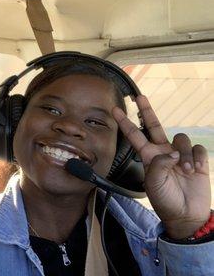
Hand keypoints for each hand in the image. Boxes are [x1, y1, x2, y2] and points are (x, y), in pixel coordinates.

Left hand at [112, 95, 210, 239]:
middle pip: (154, 125)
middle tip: (139, 96)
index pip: (135, 135)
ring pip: (181, 139)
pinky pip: (197, 149)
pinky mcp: (196, 160)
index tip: (114, 109)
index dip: (125, 122)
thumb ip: (159, 165)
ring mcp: (179, 155)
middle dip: (147, 111)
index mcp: (148, 156)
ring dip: (184, 154)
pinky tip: (195, 170)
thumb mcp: (153, 183)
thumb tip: (172, 153)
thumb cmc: (165, 200)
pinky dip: (196, 158)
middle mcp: (162, 152)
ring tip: (185, 171)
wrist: (185, 214)